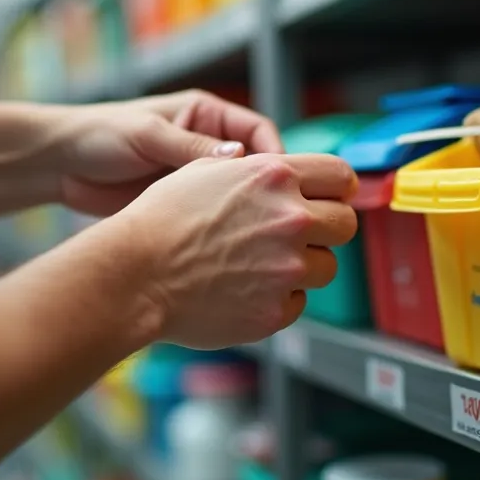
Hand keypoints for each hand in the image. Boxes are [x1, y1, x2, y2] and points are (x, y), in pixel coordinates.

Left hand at [47, 90, 282, 216]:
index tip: (281, 182)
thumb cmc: (99, 135)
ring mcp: (196, 178)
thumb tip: (240, 157)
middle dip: (266, 189)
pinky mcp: (182, 205)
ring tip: (253, 236)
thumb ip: (191, 147)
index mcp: (205, 115)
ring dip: (245, 213)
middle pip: (254, 167)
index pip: (257, 131)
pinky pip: (213, 217)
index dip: (274, 154)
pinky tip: (227, 246)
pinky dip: (223, 230)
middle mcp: (207, 145)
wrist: (57, 166)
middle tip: (275, 215)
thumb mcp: (147, 134)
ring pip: (236, 197)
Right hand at [112, 152, 357, 348]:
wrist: (134, 273)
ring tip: (262, 266)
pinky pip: (298, 303)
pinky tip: (243, 290)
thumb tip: (287, 172)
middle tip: (300, 238)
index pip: (340, 175)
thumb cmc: (161, 219)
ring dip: (304, 267)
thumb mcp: (208, 170)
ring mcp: (287, 268)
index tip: (331, 199)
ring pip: (327, 267)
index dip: (337, 188)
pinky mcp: (276, 310)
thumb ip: (256, 169)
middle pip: (346, 224)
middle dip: (328, 229)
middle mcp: (290, 219)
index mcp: (275, 176)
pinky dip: (278, 299)